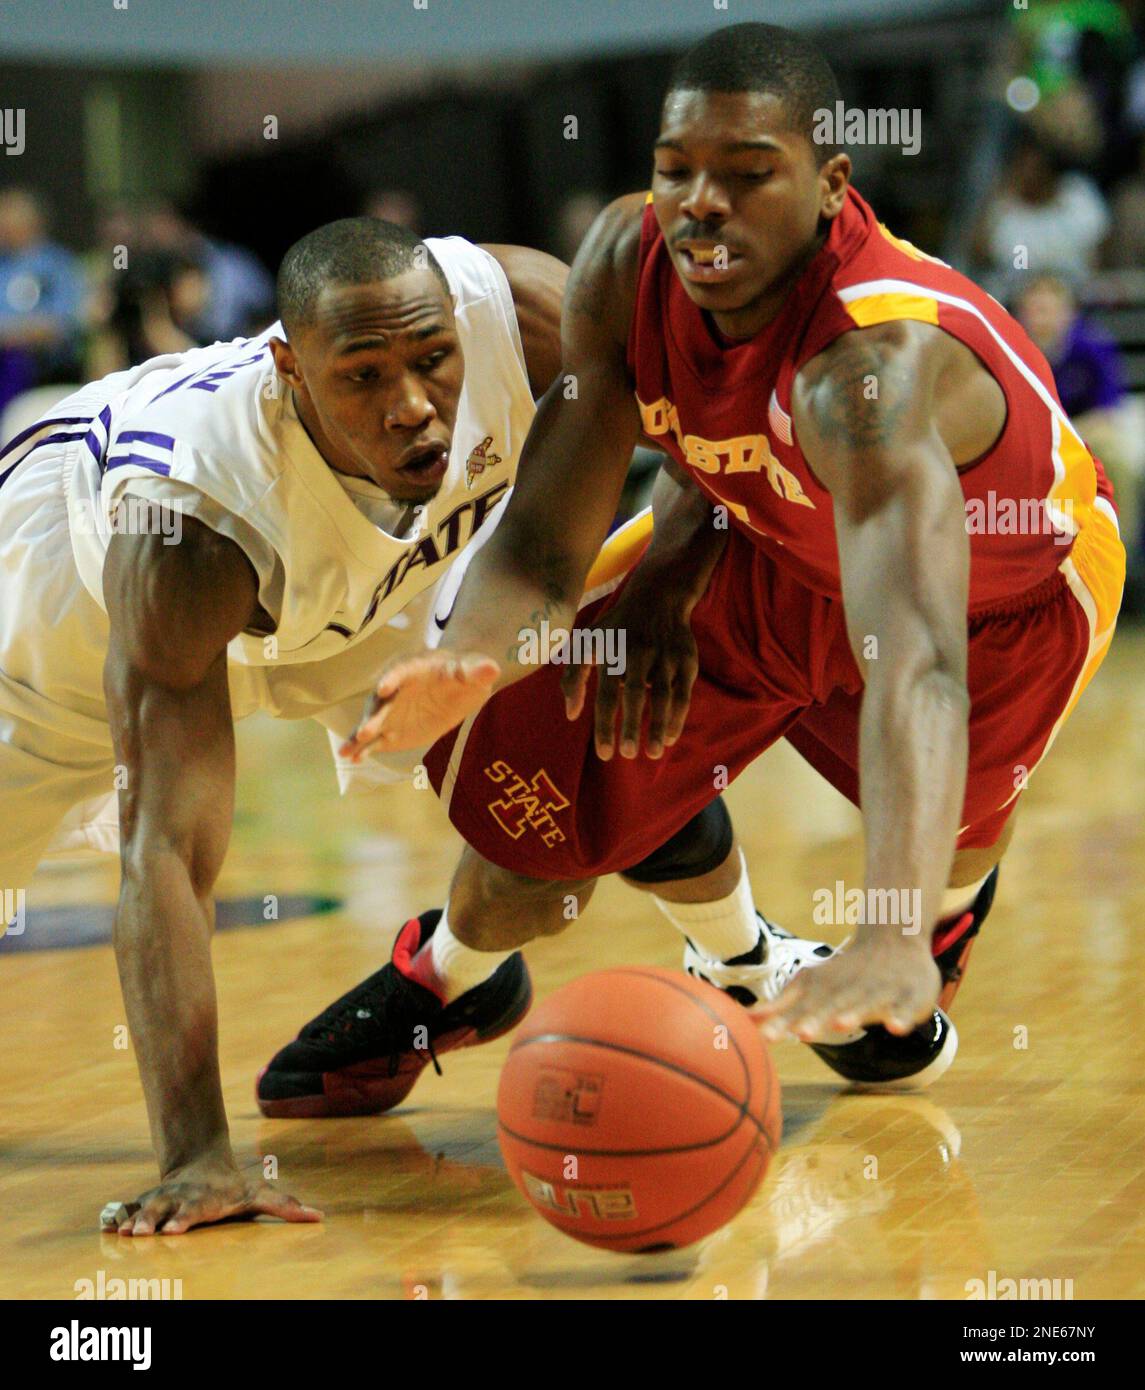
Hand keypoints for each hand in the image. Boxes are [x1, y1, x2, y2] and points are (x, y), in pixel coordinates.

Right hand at [101, 1156, 322, 1236]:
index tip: (175, 1230)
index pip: (195, 1210)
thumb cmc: (234, 1188)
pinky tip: (105, 1230)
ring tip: (122, 1235)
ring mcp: (162, 1201)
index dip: (185, 1219)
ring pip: (144, 1209)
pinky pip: (128, 1210)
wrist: (202, 1164)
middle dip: (152, 1221)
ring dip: (133, 1221)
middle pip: (165, 1209)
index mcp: (205, 1200)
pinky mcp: (147, 1204)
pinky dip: (116, 1218)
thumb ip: (286, 1207)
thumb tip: (319, 1217)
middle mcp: (180, 1199)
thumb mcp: (260, 1194)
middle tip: (142, 1234)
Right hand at [340, 650, 499, 760]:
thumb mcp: (473, 671)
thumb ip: (476, 671)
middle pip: (381, 702)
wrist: (458, 686)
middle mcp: (396, 690)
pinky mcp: (392, 730)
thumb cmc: (465, 673)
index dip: (393, 678)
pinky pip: (375, 740)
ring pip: (372, 723)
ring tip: (346, 752)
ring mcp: (391, 711)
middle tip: (364, 732)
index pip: (401, 672)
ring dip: (359, 737)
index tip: (384, 688)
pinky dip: (364, 749)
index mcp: (414, 669)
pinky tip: (353, 759)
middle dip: (372, 717)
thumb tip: (490, 668)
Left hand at [561, 582, 697, 760]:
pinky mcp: (686, 661)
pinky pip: (684, 694)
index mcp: (611, 653)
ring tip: (653, 753)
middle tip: (629, 755)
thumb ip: (573, 677)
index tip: (605, 753)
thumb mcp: (587, 642)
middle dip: (633, 727)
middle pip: (635, 695)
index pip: (607, 695)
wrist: (657, 598)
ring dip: (659, 726)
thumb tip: (571, 715)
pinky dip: (678, 717)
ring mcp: (665, 658)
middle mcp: (638, 654)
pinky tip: (669, 737)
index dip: (605, 726)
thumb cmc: (615, 629)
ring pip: (664, 696)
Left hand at [752, 932, 940, 1041]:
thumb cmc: (845, 973)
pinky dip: (900, 1017)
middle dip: (815, 1020)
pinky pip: (905, 1007)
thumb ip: (780, 1007)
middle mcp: (848, 990)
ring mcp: (878, 992)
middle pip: (830, 1007)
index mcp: (823, 990)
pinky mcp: (908, 996)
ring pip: (864, 1006)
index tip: (765, 1038)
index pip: (800, 1009)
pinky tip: (895, 1028)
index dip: (783, 1023)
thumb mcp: (810, 985)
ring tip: (840, 1025)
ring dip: (853, 1015)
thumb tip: (742, 1019)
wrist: (893, 939)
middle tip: (800, 1034)